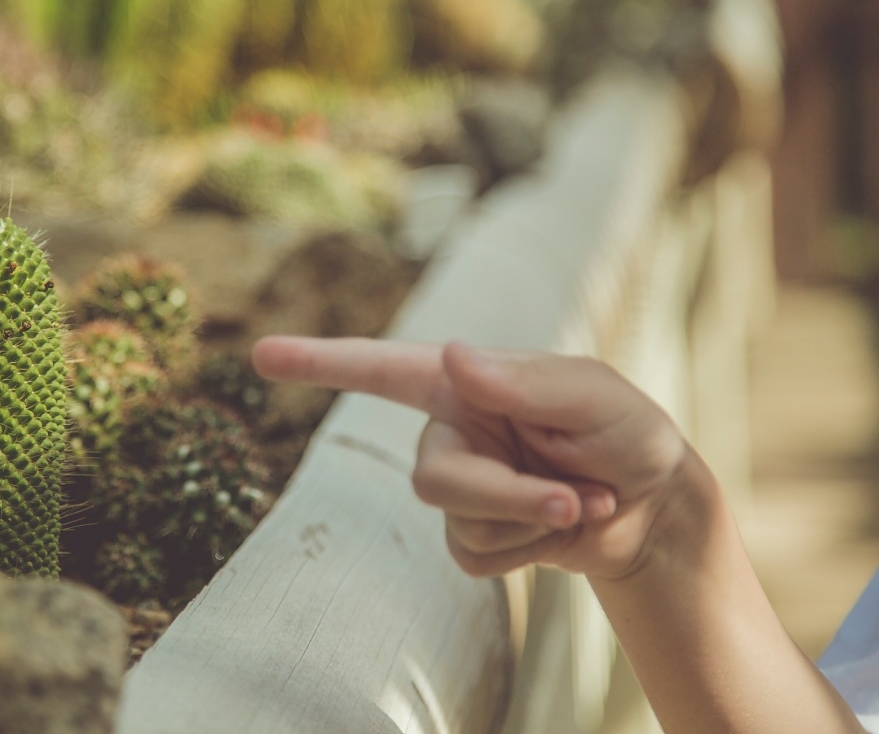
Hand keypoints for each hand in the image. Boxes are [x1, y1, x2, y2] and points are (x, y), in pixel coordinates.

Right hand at [252, 336, 694, 580]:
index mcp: (465, 382)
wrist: (653, 509)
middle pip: (435, 479)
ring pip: (456, 522)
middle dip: (508, 497)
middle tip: (572, 497)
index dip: (318, 362)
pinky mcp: (473, 535)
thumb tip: (453, 356)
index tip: (259, 355)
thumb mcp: (594, 395)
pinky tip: (562, 528)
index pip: (379, 369)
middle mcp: (450, 430)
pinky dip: (531, 551)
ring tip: (583, 501)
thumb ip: (525, 382)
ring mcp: (459, 485)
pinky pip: (474, 558)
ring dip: (529, 523)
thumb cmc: (626, 433)